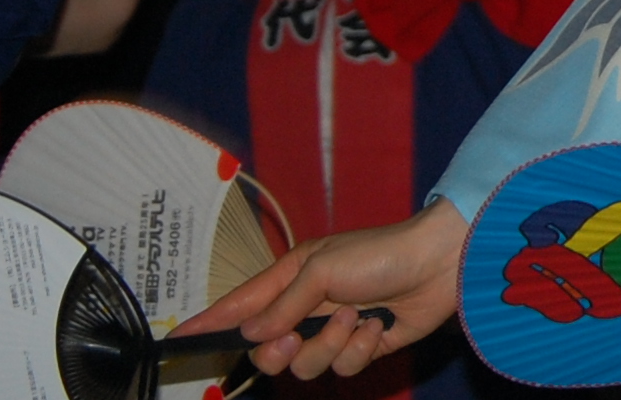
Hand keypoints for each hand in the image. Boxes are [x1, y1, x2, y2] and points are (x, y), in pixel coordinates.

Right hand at [189, 202, 466, 380]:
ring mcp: (335, 329)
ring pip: (306, 365)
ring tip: (356, 318)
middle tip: (294, 339)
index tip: (179, 340)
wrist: (441, 263)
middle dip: (279, 352)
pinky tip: (377, 328)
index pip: (240, 306)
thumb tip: (250, 334)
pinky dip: (360, 350)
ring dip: (330, 346)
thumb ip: (284, 303)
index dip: (211, 323)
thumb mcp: (324, 269)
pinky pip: (344, 368)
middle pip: (267, 351)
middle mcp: (308, 306)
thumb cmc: (382, 253)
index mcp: (291, 279)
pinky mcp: (363, 347)